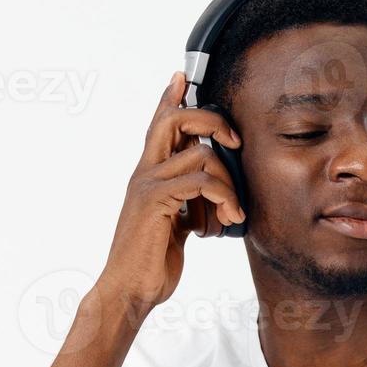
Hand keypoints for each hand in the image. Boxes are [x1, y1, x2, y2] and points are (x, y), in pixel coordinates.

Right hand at [96, 71, 244, 319]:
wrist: (131, 290)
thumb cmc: (152, 261)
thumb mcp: (175, 224)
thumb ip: (187, 202)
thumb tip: (210, 193)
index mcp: (148, 175)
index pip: (158, 125)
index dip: (169, 99)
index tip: (180, 76)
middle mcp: (144, 174)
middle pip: (175, 121)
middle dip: (212, 121)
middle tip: (235, 140)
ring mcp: (147, 186)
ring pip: (200, 155)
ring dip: (229, 184)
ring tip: (233, 214)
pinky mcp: (155, 202)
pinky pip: (201, 182)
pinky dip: (224, 198)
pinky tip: (227, 220)